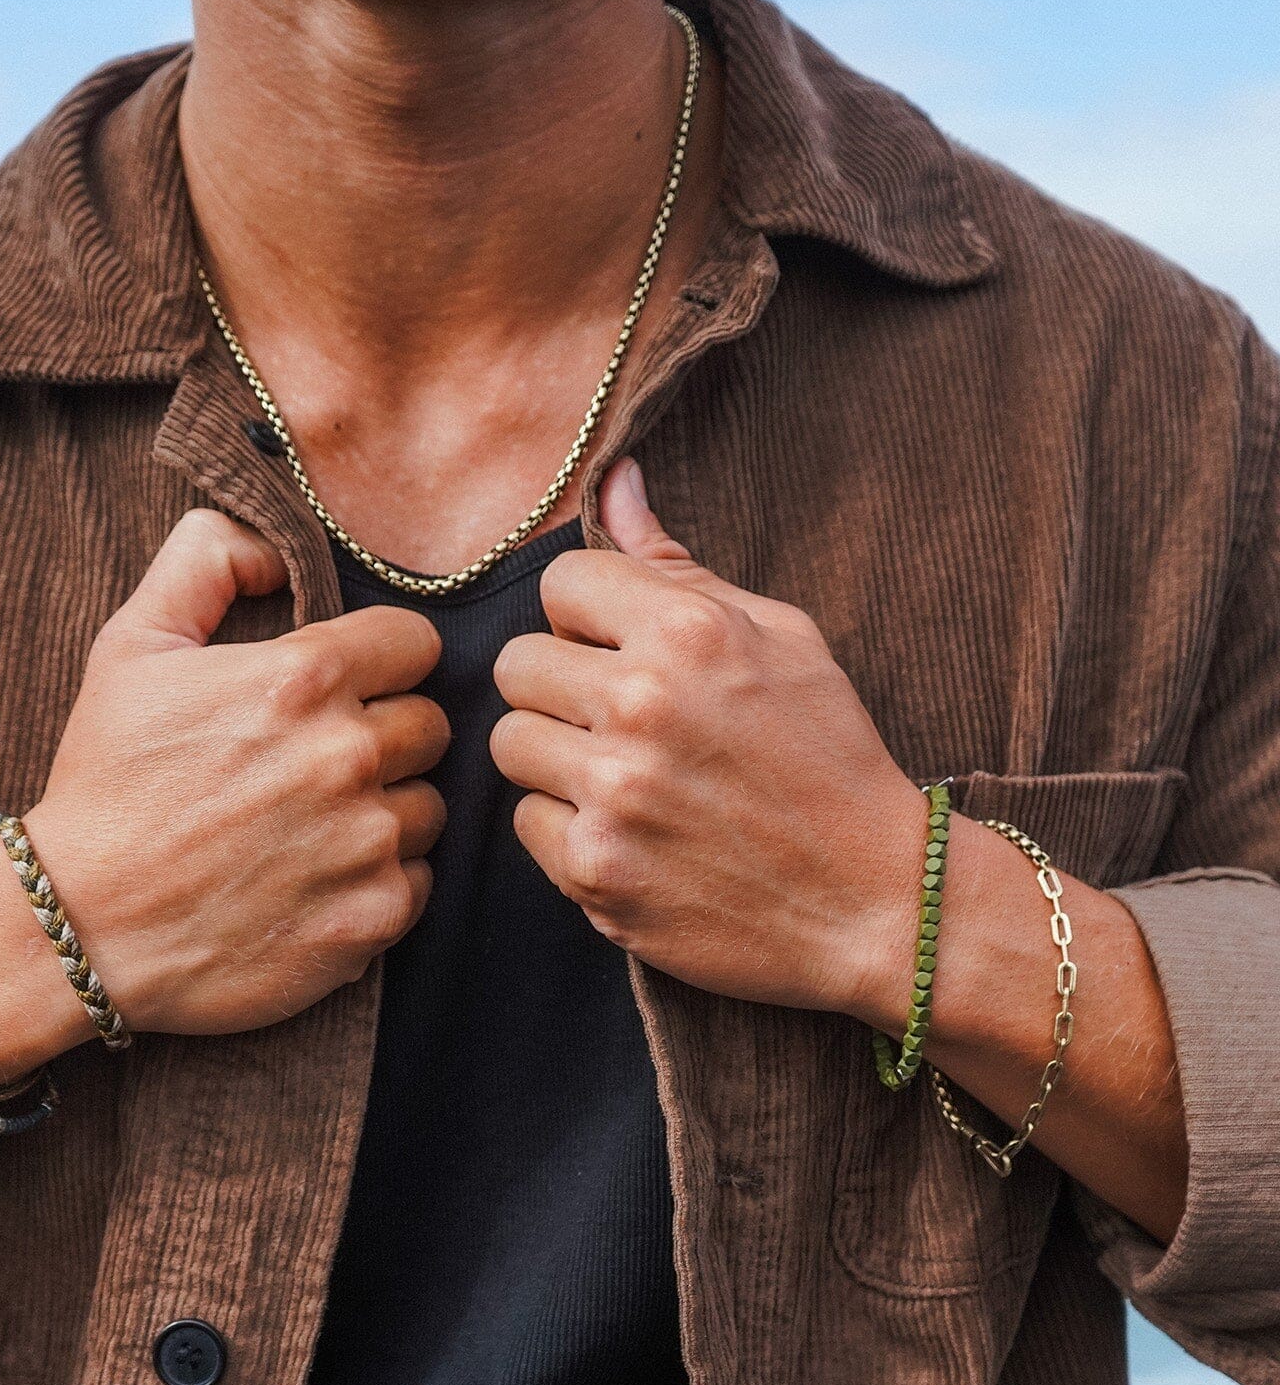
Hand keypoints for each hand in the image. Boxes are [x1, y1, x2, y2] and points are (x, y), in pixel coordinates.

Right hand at [24, 507, 448, 1035]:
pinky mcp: (373, 917)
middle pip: (430, 725)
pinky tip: (319, 881)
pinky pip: (419, 880)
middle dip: (385, 735)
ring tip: (316, 825)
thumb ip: (206, 560)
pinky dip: (382, 881)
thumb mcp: (131, 647)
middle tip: (320, 763)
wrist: (79, 927)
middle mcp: (347, 756)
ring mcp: (366, 842)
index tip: (348, 687)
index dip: (382, 661)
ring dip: (386, 809)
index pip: (415, 644)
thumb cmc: (106, 784)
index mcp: (303, 679)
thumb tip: (272, 538)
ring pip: (428, 805)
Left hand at [490, 458, 923, 1020]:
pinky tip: (629, 832)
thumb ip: (679, 565)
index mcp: (688, 633)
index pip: (558, 583)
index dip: (586, 616)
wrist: (876, 904)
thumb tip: (613, 480)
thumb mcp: (782, 638)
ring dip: (553, 755)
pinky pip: (526, 823)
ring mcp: (614, 796)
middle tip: (615, 716)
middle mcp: (642, 707)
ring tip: (620, 773)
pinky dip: (567, 827)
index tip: (620, 649)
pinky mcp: (596, 872)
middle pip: (516, 663)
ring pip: (508, 743)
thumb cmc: (830, 758)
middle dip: (559, 684)